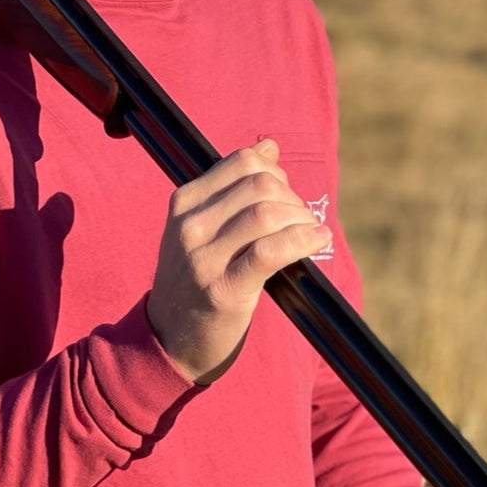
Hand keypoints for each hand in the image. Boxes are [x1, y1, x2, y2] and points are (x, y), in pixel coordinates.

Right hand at [146, 139, 331, 384]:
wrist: (170, 340)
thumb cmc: (195, 280)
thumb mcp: (199, 228)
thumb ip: (230, 189)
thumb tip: (268, 146)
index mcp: (184, 203)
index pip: (241, 162)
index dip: (275, 170)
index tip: (285, 193)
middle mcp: (190, 226)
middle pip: (260, 185)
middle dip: (292, 197)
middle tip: (301, 219)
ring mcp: (204, 258)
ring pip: (267, 213)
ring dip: (302, 219)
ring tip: (310, 232)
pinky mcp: (224, 290)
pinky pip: (272, 251)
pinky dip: (303, 240)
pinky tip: (317, 241)